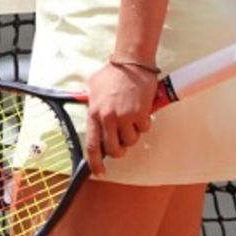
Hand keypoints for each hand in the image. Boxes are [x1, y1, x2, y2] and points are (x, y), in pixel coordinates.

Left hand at [84, 61, 157, 175]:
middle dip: (119, 150)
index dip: (95, 162)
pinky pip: (144, 129)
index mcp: (94, 113)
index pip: (91, 145)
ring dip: (132, 134)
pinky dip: (144, 123)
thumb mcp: (92, 89)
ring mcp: (124, 117)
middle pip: (114, 149)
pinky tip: (140, 110)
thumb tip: (91, 119)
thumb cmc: (111, 75)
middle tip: (122, 141)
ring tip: (130, 119)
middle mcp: (108, 118)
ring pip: (131, 141)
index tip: (99, 172)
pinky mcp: (140, 114)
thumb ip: (91, 105)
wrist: (130, 64)